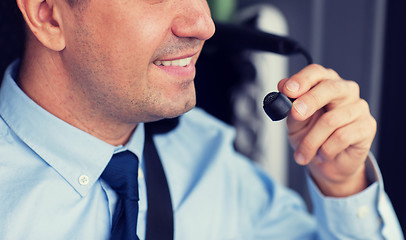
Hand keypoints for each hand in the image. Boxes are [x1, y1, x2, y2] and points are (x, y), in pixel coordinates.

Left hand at [278, 64, 376, 196]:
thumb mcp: (294, 122)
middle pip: (330, 88)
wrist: (328, 163)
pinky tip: (321, 154)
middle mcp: (344, 91)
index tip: (288, 90)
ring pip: (331, 120)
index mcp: (324, 83)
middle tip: (296, 115)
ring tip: (303, 153)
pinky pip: (342, 136)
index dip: (302, 80)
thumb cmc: (312, 137)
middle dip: (309, 101)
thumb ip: (289, 105)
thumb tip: (282, 86)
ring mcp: (358, 107)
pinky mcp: (367, 126)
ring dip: (311, 141)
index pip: (316, 72)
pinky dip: (326, 149)